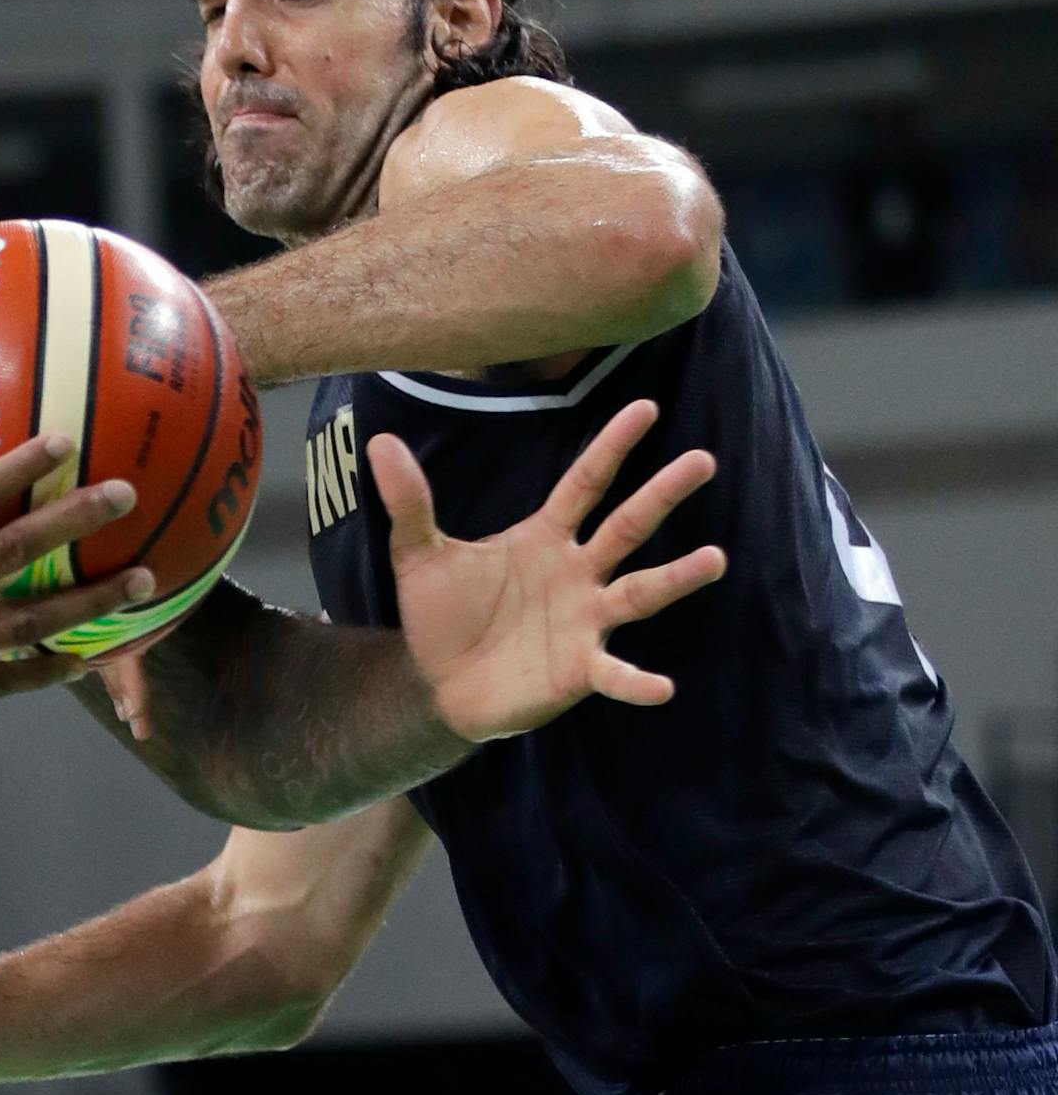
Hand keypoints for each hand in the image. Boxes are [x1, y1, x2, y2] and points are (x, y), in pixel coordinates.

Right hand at [0, 392, 152, 747]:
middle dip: (75, 522)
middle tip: (126, 495)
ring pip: (28, 626)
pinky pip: (5, 683)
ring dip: (91, 601)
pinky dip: (51, 672)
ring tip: (146, 579)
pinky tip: (91, 658)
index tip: (65, 441)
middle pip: (14, 555)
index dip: (19, 468)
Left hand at [373, 399, 725, 742]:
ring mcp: (584, 621)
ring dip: (676, 578)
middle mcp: (576, 573)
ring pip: (640, 592)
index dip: (612, 446)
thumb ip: (408, 501)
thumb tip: (379, 442)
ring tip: (714, 558)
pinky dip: (636, 682)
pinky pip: (614, 675)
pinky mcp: (578, 670)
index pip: (585, 482)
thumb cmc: (442, 614)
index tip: (645, 407)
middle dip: (662, 494)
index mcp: (545, 537)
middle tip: (703, 461)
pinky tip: (662, 687)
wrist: (435, 682)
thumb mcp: (419, 553)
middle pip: (627, 526)